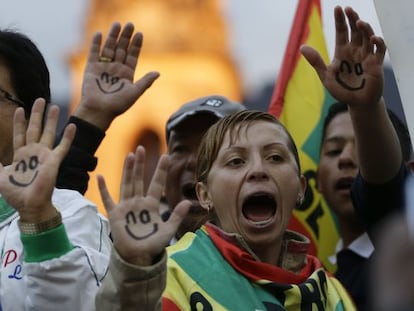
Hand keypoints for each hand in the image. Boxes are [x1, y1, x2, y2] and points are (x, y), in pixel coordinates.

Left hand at [0, 99, 75, 222]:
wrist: (29, 205)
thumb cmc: (15, 194)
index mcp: (20, 155)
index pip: (20, 134)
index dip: (19, 122)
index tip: (20, 109)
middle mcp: (33, 152)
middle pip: (35, 128)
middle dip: (37, 114)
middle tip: (40, 100)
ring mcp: (44, 156)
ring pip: (49, 133)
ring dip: (52, 120)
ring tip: (55, 106)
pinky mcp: (54, 161)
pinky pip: (63, 147)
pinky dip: (68, 137)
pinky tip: (72, 126)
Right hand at [75, 22, 159, 129]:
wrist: (99, 111)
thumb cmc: (118, 105)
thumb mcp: (135, 93)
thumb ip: (145, 82)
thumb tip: (158, 72)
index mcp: (127, 74)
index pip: (132, 56)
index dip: (136, 45)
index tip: (140, 33)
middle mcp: (116, 69)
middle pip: (121, 49)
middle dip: (125, 37)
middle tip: (130, 24)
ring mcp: (103, 68)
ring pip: (109, 48)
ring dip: (113, 36)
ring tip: (117, 24)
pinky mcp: (91, 68)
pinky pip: (94, 53)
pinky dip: (96, 44)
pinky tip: (99, 34)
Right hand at [98, 146, 189, 265]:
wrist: (138, 257)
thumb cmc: (153, 244)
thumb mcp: (168, 231)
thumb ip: (176, 216)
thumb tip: (187, 203)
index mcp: (152, 204)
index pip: (157, 184)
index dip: (161, 170)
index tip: (166, 156)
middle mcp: (138, 202)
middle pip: (139, 179)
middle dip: (141, 164)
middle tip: (142, 148)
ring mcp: (126, 207)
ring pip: (127, 184)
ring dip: (127, 170)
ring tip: (130, 155)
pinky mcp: (115, 214)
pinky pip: (108, 199)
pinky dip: (103, 189)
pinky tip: (100, 177)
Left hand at [301, 6, 385, 108]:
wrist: (356, 104)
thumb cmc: (341, 90)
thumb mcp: (326, 76)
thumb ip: (316, 61)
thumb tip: (302, 47)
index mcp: (342, 52)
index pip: (342, 32)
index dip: (340, 20)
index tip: (338, 8)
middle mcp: (355, 51)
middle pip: (355, 31)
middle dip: (352, 19)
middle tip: (348, 9)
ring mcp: (366, 56)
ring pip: (367, 37)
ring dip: (364, 29)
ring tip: (359, 22)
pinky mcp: (376, 64)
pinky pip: (380, 50)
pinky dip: (377, 43)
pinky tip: (372, 39)